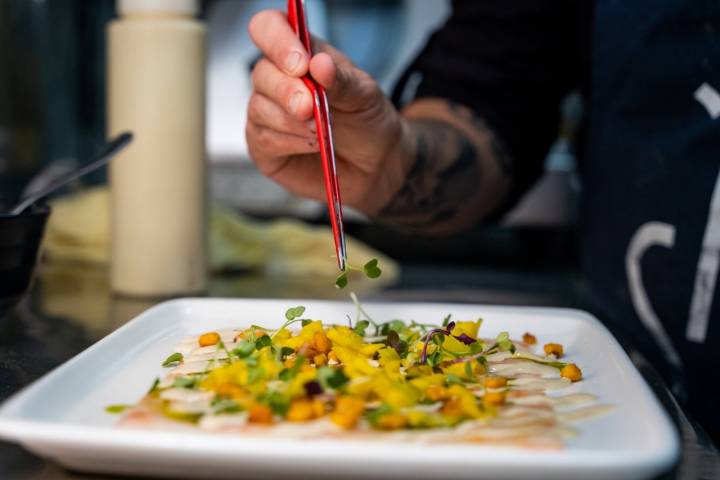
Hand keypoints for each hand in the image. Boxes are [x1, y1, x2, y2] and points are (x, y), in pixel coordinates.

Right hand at [246, 10, 412, 213]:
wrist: (375, 163)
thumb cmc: (366, 120)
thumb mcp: (364, 95)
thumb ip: (342, 80)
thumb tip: (319, 64)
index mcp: (299, 53)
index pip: (269, 28)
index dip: (277, 41)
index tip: (301, 65)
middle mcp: (277, 79)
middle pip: (261, 72)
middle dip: (287, 92)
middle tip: (310, 108)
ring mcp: (267, 112)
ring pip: (259, 108)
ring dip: (292, 122)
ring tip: (321, 131)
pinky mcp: (264, 145)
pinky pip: (263, 138)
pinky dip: (290, 142)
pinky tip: (312, 144)